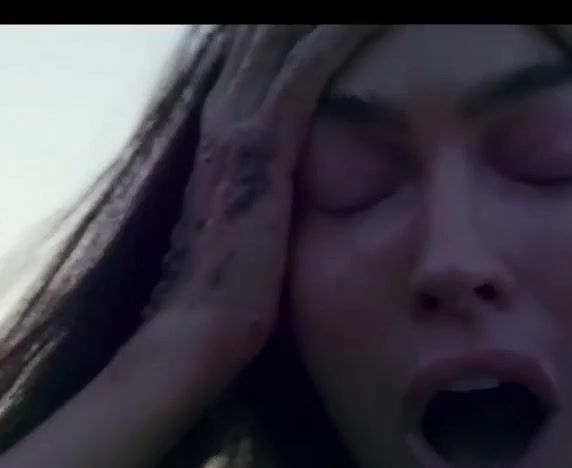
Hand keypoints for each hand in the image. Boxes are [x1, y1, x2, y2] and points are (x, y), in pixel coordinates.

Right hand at [141, 25, 382, 381]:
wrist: (198, 330)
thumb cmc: (229, 295)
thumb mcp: (252, 226)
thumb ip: (269, 195)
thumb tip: (294, 195)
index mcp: (223, 131)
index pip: (257, 54)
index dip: (287, 28)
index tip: (334, 20)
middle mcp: (224, 113)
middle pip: (265, 32)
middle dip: (300, 16)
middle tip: (359, 5)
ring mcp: (239, 123)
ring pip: (284, 35)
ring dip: (327, 18)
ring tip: (370, 2)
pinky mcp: (265, 140)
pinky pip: (306, 64)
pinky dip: (338, 32)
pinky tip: (373, 14)